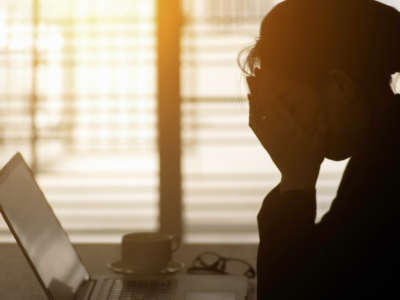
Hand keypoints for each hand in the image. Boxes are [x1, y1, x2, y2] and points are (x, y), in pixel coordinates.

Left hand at [247, 72, 325, 191]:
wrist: (297, 176)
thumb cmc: (312, 156)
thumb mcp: (321, 139)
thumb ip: (322, 122)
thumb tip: (322, 104)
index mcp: (290, 128)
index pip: (277, 105)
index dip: (270, 90)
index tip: (267, 76)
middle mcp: (276, 131)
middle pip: (264, 106)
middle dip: (258, 88)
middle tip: (252, 73)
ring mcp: (268, 136)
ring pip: (257, 113)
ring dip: (252, 97)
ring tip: (249, 82)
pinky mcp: (264, 140)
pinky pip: (255, 124)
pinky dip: (251, 110)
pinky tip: (250, 101)